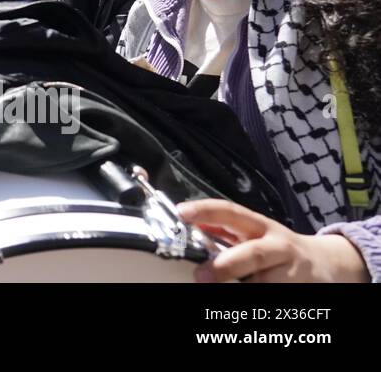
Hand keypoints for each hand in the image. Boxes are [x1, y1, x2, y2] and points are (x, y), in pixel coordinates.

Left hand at [180, 199, 369, 282]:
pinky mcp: (300, 290)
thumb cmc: (281, 248)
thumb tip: (194, 225)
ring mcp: (292, 271)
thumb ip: (227, 230)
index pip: (232, 212)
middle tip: (200, 275)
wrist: (328, 263)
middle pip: (253, 254)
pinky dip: (257, 299)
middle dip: (226, 265)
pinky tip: (243, 301)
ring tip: (217, 291)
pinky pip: (275, 296)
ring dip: (243, 288)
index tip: (182, 212)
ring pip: (266, 282)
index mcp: (261, 226)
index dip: (207, 210)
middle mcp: (278, 246)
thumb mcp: (256, 232)